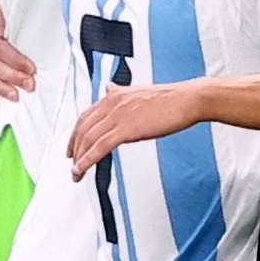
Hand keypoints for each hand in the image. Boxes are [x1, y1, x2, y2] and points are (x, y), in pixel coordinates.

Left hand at [68, 82, 203, 177]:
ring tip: (76, 172)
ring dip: (79, 157)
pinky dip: (87, 160)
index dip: (76, 132)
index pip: (87, 115)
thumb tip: (109, 88)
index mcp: (114, 95)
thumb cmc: (171, 99)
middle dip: (74, 147)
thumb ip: (121, 93)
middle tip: (72, 161)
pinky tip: (82, 169)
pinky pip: (100, 147)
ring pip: (88, 139)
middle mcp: (112, 103)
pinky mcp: (126, 129)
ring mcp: (118, 116)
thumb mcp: (139, 92)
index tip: (74, 145)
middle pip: (83, 128)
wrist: (187, 100)